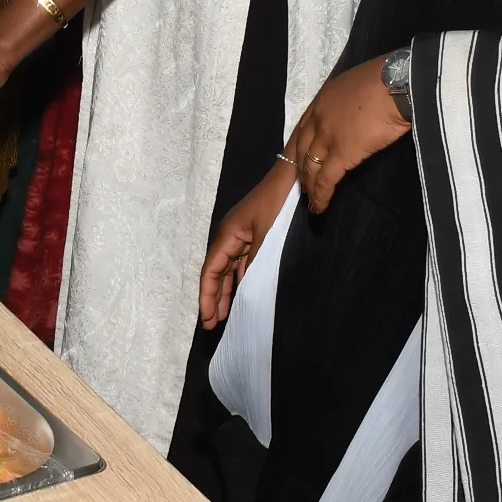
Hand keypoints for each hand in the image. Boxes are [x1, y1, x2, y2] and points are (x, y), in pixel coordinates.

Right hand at [202, 161, 297, 327]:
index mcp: (228, 235)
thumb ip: (255, 263)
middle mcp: (231, 236)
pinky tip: (243, 294)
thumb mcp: (267, 235)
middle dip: (214, 298)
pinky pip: (242, 263)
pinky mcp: (255, 235)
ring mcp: (243, 236)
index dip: (207, 296)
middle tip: (212, 324)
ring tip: (225, 315)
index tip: (207, 318)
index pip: (211, 271)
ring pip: (230, 269)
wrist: (294, 177)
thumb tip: (245, 288)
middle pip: (217, 272)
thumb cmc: (278, 203)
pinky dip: (240, 280)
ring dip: (227, 291)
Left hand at [285, 56, 411, 212]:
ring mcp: (327, 137)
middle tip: (303, 185)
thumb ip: (349, 102)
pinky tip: (320, 206)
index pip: (303, 128)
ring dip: (309, 186)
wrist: (397, 83)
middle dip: (301, 170)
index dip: (301, 148)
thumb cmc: (387, 80)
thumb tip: (355, 113)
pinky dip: (321, 195)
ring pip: (310, 167)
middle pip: (302, 150)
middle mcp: (318, 118)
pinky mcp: (342, 154)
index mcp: (323, 100)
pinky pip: (326, 179)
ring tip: (311, 200)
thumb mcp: (358, 85)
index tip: (300, 160)